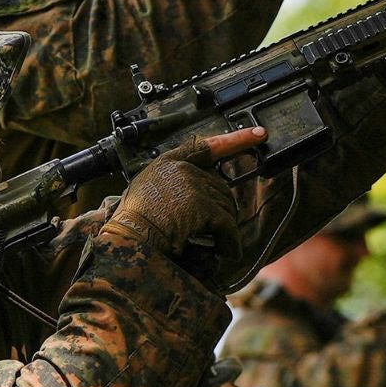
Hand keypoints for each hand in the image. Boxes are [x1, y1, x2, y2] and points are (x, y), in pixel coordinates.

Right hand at [102, 127, 266, 269]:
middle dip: (222, 211)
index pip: (205, 147)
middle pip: (219, 186)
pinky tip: (227, 252)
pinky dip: (229, 242)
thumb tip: (199, 198)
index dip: (235, 140)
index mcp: (167, 163)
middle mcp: (182, 169)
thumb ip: (170, 187)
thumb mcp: (146, 193)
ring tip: (218, 247)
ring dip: (225, 230)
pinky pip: (226, 225)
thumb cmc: (132, 225)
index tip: (258, 134)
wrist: (127, 240)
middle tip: (219, 233)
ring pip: (225, 206)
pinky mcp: (201, 205)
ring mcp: (192, 185)